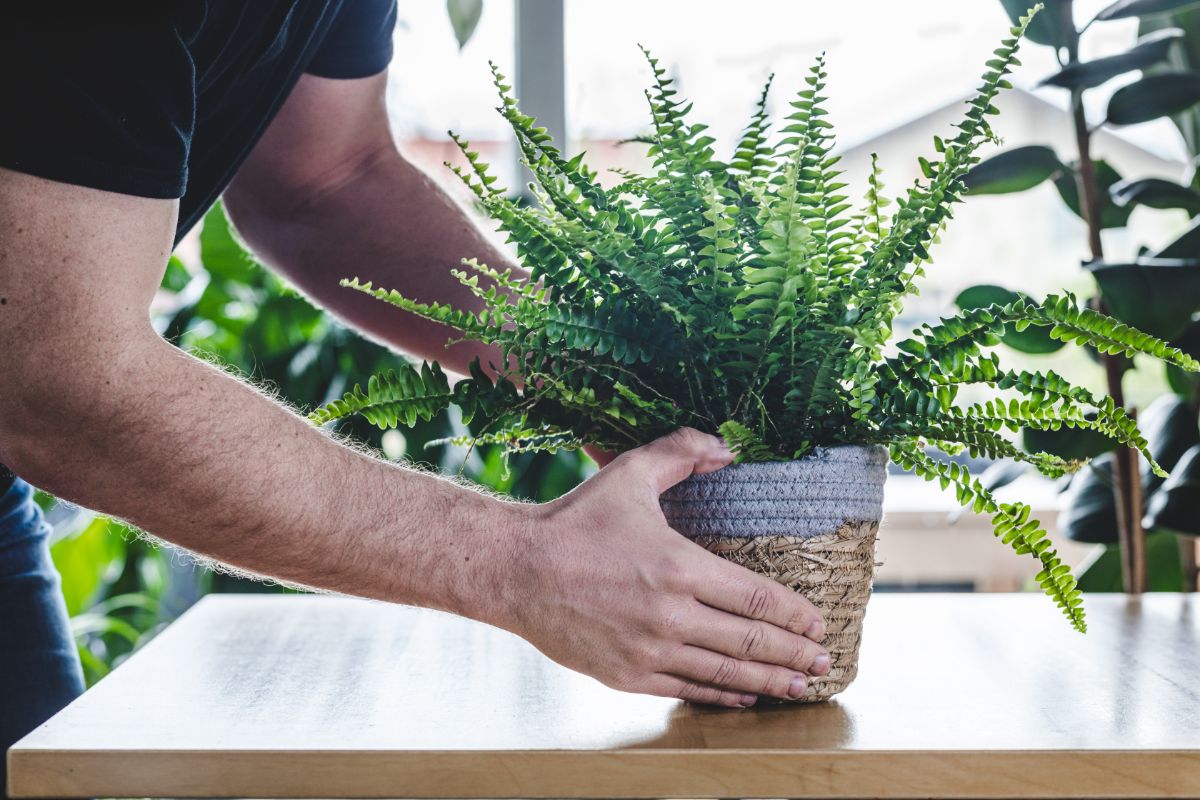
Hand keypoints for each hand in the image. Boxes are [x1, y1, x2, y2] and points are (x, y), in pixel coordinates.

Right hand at [496, 428, 829, 706]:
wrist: (515, 570)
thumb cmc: (573, 520)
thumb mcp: (629, 473)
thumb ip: (681, 452)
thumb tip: (727, 447)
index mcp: (679, 566)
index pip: (757, 598)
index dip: (795, 614)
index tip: (818, 622)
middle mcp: (670, 615)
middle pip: (750, 641)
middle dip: (794, 653)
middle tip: (824, 660)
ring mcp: (649, 650)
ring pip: (725, 673)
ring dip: (770, 680)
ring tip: (801, 686)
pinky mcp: (627, 675)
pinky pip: (687, 689)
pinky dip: (722, 694)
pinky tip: (745, 694)